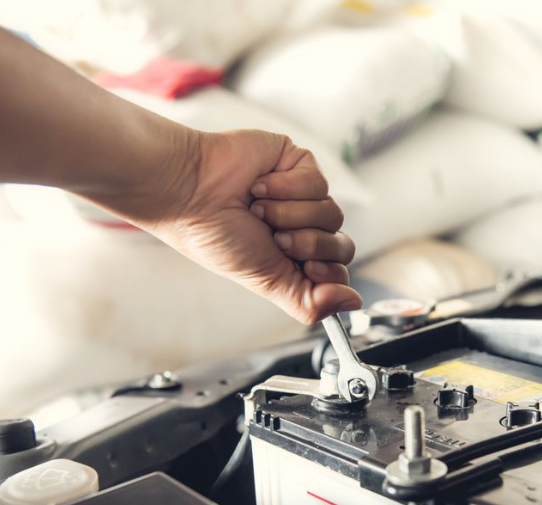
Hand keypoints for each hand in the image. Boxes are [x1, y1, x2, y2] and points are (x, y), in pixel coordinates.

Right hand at [87, 127, 360, 325]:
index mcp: (296, 259)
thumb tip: (352, 303)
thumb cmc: (216, 236)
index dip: (328, 272)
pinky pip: (318, 182)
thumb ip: (309, 301)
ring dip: (291, 214)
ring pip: (332, 213)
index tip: (306, 268)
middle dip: (308, 244)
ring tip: (258, 209)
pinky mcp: (300, 164)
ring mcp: (305, 195)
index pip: (338, 273)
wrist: (190, 193)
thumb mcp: (265, 281)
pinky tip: (260, 186)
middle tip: (275, 238)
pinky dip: (286, 187)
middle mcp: (303, 228)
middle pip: (342, 246)